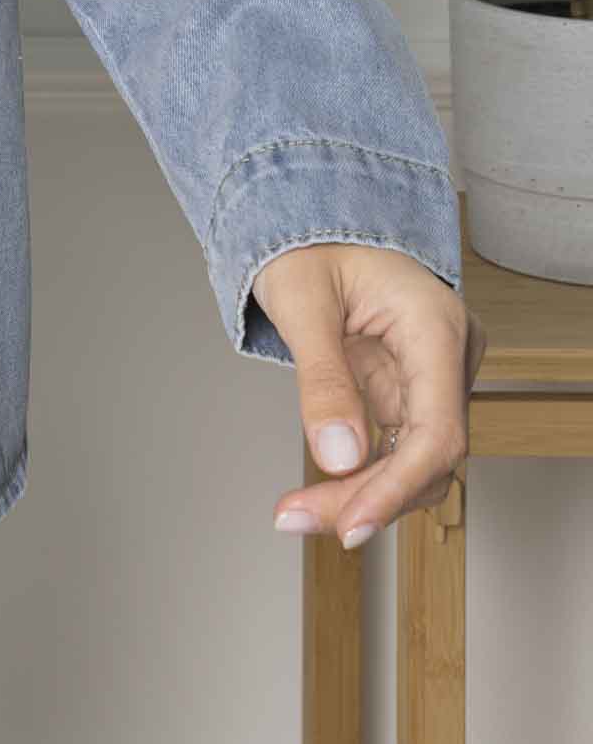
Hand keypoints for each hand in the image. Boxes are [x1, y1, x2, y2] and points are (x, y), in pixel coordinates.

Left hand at [256, 241, 485, 547]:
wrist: (308, 219)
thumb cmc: (306, 242)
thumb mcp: (301, 300)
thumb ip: (322, 379)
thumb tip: (338, 456)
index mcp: (435, 325)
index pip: (438, 431)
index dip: (397, 487)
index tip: (353, 524)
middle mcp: (447, 356)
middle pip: (427, 457)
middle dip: (366, 497)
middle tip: (297, 517)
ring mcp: (431, 376)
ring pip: (413, 462)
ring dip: (361, 495)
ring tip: (297, 511)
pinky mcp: (408, 390)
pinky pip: (395, 448)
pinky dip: (360, 475)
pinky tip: (319, 493)